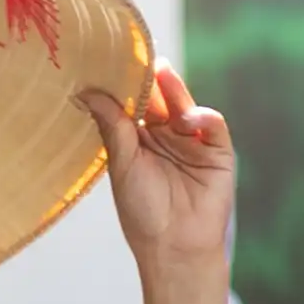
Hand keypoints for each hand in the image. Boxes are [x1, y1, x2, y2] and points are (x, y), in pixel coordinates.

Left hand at [83, 59, 233, 274]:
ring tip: (162, 71)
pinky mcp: (218, 152)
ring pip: (185, 105)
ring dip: (175, 89)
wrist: (174, 249)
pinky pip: (212, 124)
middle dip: (153, 79)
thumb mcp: (123, 165)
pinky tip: (187, 119)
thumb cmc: (143, 213)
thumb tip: (86, 92)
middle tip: (141, 54)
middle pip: (162, 99)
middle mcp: (168, 138)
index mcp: (141, 141)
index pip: (136, 104)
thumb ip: (112, 126)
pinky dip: (202, 116)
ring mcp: (194, 143)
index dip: (128, 84)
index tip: (114, 60)